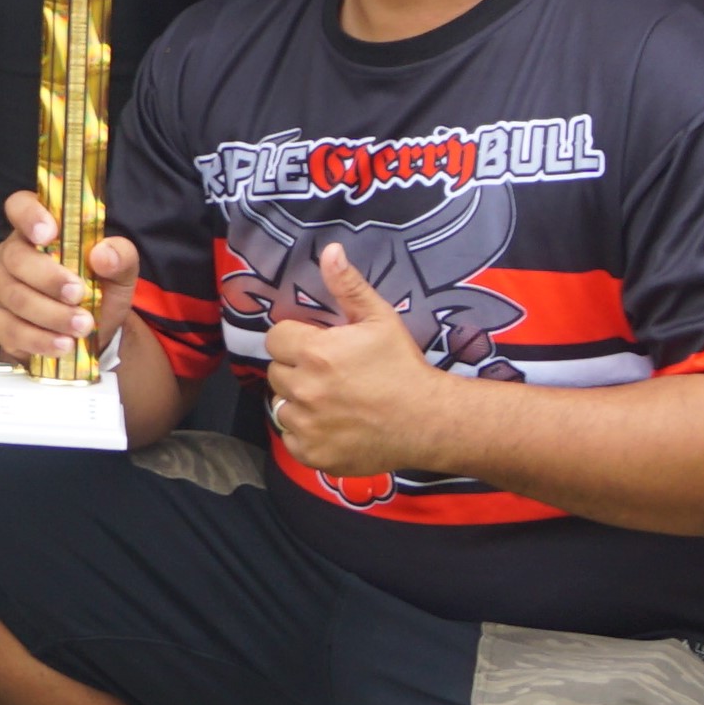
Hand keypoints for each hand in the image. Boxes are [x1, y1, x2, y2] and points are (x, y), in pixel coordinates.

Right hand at [0, 191, 125, 362]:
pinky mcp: (0, 323)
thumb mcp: (120, 274)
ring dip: (51, 314)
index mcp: (39, 229)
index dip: (29, 215)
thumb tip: (104, 254)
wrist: (90, 335)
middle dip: (48, 278)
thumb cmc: (98, 292)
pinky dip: (39, 339)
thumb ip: (121, 257)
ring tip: (82, 326)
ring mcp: (2, 289)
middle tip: (79, 294)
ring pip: (15, 297)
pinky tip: (63, 344)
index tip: (49, 232)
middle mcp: (13, 255)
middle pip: (15, 258)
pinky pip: (10, 329)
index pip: (19, 206)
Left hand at [262, 244, 450, 479]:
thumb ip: (348, 286)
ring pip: (281, 405)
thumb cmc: (403, 367)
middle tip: (328, 373)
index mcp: (315, 353)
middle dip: (297, 369)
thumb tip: (329, 251)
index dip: (295, 338)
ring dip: (298, 401)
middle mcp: (304, 389)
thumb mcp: (381, 319)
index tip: (316, 345)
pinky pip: (290, 437)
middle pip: (277, 371)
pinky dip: (305, 433)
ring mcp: (306, 425)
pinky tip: (332, 425)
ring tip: (331, 400)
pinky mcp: (311, 453)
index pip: (276, 338)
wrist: (427, 421)